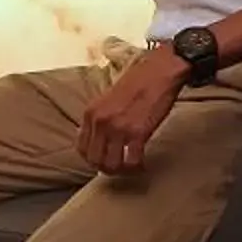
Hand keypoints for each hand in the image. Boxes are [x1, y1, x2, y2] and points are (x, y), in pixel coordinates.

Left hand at [78, 47, 185, 173]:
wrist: (160, 70)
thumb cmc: (139, 80)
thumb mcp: (108, 98)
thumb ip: (101, 117)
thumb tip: (100, 138)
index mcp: (91, 112)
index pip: (81, 148)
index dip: (93, 159)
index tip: (105, 159)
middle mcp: (101, 122)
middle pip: (95, 160)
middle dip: (107, 168)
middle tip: (120, 167)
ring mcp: (118, 128)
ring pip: (112, 165)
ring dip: (122, 171)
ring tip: (132, 167)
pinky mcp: (138, 133)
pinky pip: (132, 161)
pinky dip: (137, 167)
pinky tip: (143, 163)